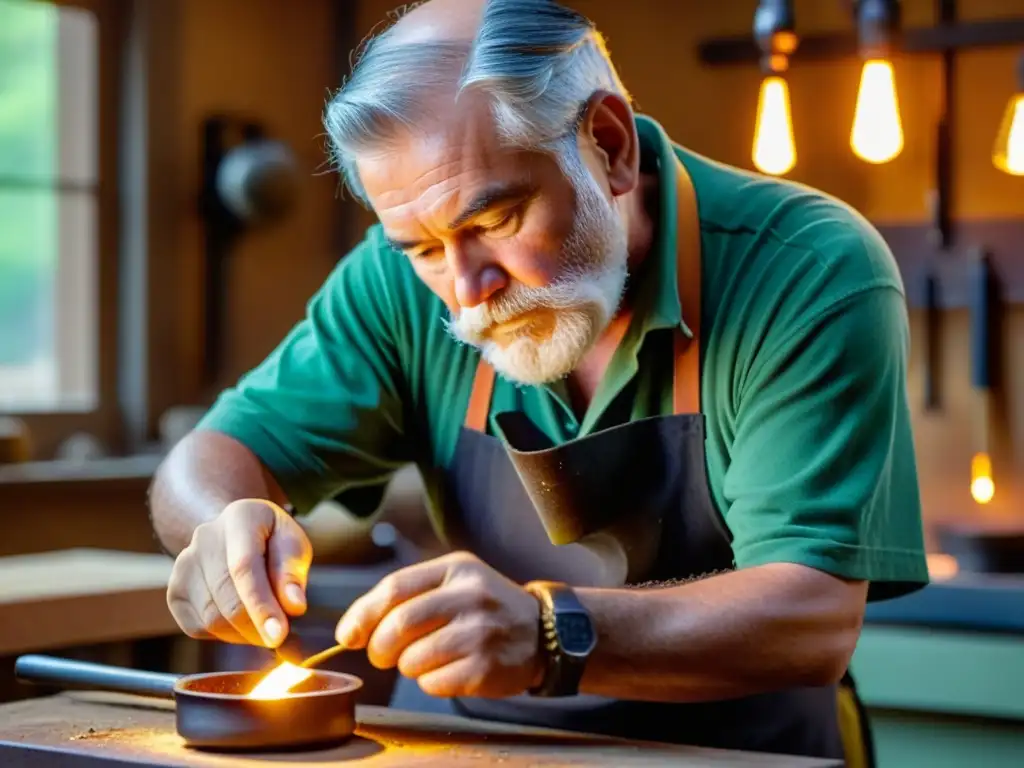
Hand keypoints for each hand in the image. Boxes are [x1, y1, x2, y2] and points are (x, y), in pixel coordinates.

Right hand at [166, 499, 311, 647]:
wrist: (235, 534)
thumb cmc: (271, 541)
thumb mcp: (294, 545)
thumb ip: (293, 573)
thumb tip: (294, 607)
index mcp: (240, 518)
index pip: (245, 567)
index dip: (262, 605)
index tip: (278, 635)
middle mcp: (204, 538)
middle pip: (226, 598)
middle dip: (256, 627)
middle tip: (280, 636)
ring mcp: (184, 564)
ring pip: (211, 618)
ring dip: (243, 634)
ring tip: (264, 626)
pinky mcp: (175, 591)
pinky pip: (197, 628)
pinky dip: (224, 636)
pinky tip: (241, 623)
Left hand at [335, 551, 541, 698]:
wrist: (544, 632)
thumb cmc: (485, 607)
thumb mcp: (455, 581)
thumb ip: (410, 595)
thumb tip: (355, 628)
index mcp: (457, 568)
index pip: (395, 588)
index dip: (363, 614)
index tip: (348, 635)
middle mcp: (470, 596)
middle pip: (399, 625)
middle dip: (379, 647)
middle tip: (380, 655)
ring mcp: (480, 633)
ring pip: (413, 659)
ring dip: (407, 666)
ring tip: (424, 660)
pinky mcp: (486, 668)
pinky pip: (434, 683)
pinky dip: (430, 683)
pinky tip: (448, 671)